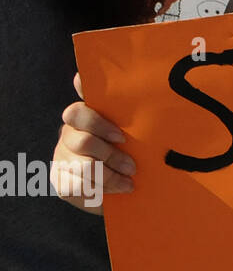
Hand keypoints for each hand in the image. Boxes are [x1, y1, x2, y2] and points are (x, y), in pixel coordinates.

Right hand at [52, 73, 134, 214]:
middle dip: (111, 156)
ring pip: (83, 167)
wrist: (127, 182)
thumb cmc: (132, 147)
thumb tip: (103, 80)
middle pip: (83, 142)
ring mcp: (61, 156)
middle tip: (132, 167)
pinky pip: (77, 186)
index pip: (77, 112)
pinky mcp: (60, 179)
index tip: (121, 137)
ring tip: (128, 182)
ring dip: (110, 176)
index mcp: (84, 116)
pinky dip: (101, 190)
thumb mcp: (134, 127)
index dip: (98, 124)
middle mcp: (69, 133)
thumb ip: (125, 107)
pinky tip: (117, 190)